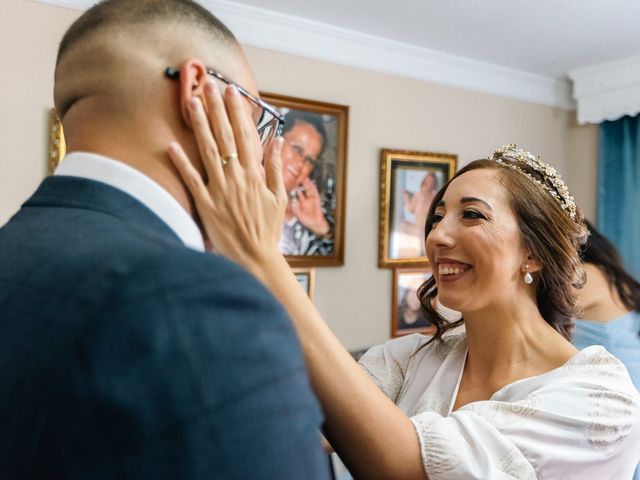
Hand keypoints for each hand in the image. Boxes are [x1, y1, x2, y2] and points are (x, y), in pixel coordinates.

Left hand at [167, 80, 286, 275]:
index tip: (233, 92)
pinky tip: (172, 145)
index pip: (246, 136)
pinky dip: (182, 163)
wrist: (255, 258)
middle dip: (217, 109)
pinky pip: (192, 180)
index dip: (238, 112)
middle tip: (209, 85)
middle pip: (226, 137)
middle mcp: (237, 177)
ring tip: (192, 102)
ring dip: (200, 125)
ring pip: (208, 151)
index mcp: (255, 175)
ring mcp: (220, 190)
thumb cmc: (267, 230)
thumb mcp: (279, 198)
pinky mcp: (206, 205)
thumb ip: (276, 169)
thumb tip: (277, 142)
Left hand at [291, 178, 329, 235]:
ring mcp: (312, 200)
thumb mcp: (299, 214)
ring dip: (308, 184)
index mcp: (303, 202)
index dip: (297, 188)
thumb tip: (295, 200)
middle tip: (301, 176)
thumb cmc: (307, 220)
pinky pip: (316, 194)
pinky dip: (314, 189)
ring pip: (310, 190)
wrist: (315, 225)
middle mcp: (308, 199)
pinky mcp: (317, 202)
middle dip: (303, 183)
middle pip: (305, 189)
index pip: (300, 193)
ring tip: (306, 178)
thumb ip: (296, 208)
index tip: (295, 183)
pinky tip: (312, 184)